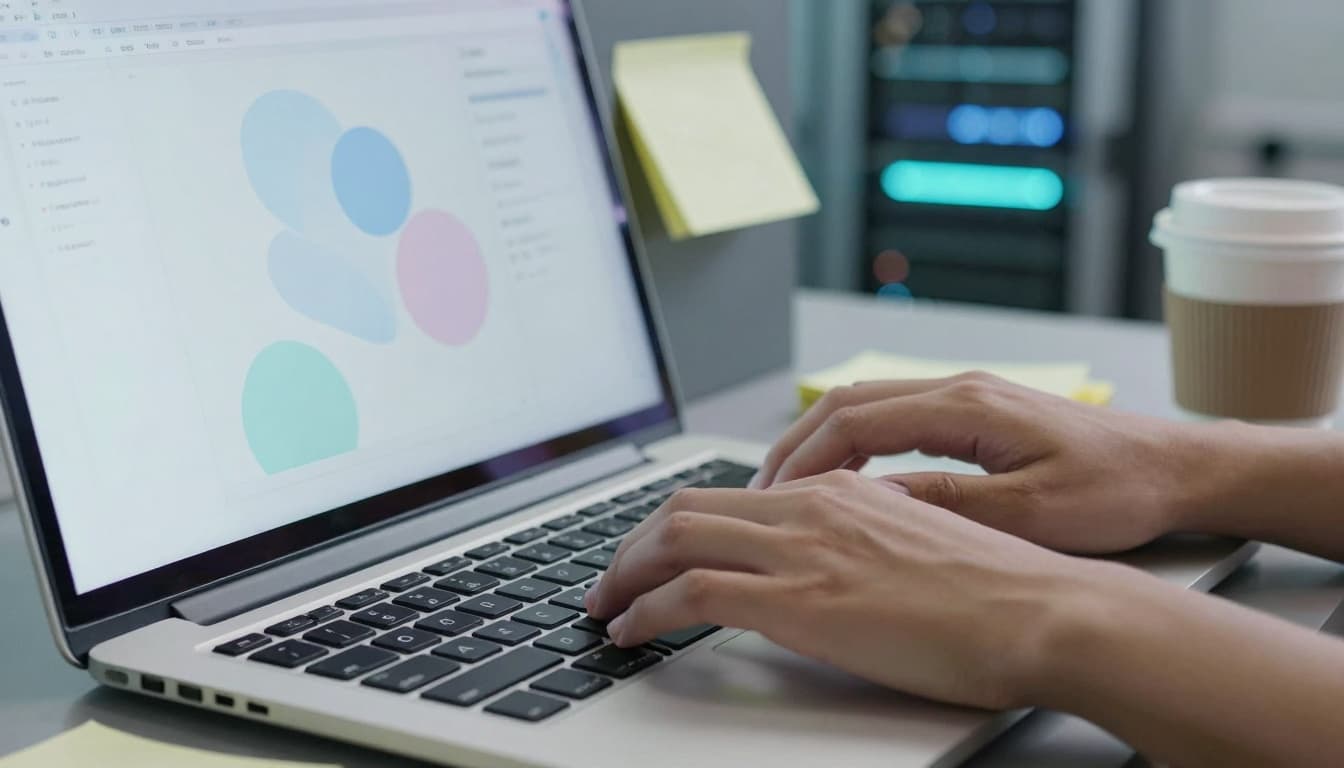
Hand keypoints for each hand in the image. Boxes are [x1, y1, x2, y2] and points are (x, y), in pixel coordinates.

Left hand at [585, 470, 1104, 709]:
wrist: (1042, 613)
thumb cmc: (998, 593)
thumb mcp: (916, 547)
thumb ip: (860, 545)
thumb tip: (823, 569)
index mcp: (840, 490)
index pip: (730, 494)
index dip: (676, 523)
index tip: (654, 551)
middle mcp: (812, 505)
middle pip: (686, 506)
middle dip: (632, 543)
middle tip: (610, 577)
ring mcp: (803, 548)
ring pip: (677, 538)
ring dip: (625, 573)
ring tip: (605, 606)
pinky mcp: (800, 598)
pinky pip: (693, 594)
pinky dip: (647, 610)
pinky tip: (632, 632)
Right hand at [751, 373, 1217, 553]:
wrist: (1176, 468)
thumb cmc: (1117, 490)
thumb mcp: (1030, 512)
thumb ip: (947, 503)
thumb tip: (872, 503)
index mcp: (966, 406)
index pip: (855, 420)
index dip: (804, 458)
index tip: (771, 495)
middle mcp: (960, 388)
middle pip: (847, 401)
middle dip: (796, 444)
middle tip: (760, 492)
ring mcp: (968, 395)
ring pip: (866, 404)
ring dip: (821, 442)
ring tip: (789, 488)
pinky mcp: (978, 412)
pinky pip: (894, 416)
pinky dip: (854, 443)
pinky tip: (847, 479)